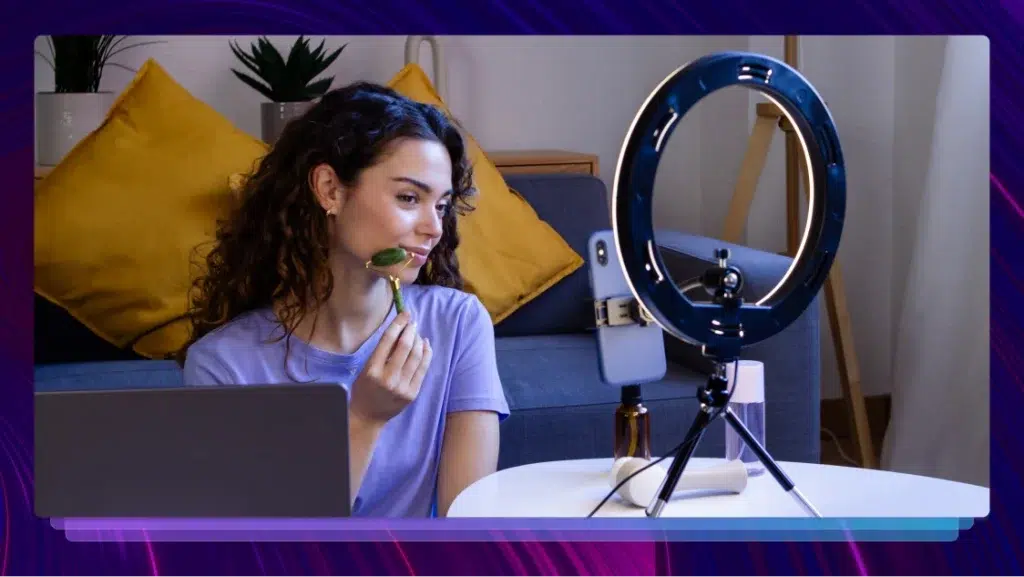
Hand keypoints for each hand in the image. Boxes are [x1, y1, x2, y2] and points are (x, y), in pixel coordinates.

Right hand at [349, 311, 432, 425]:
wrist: (368, 416)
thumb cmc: (364, 388)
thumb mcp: (366, 368)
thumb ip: (382, 352)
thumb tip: (400, 330)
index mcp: (372, 370)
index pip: (387, 340)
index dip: (398, 324)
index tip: (404, 314)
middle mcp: (388, 378)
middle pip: (405, 346)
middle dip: (410, 330)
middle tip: (412, 322)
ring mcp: (402, 387)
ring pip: (417, 356)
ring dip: (419, 340)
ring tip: (417, 334)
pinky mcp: (412, 393)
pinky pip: (423, 369)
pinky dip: (427, 354)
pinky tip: (425, 345)